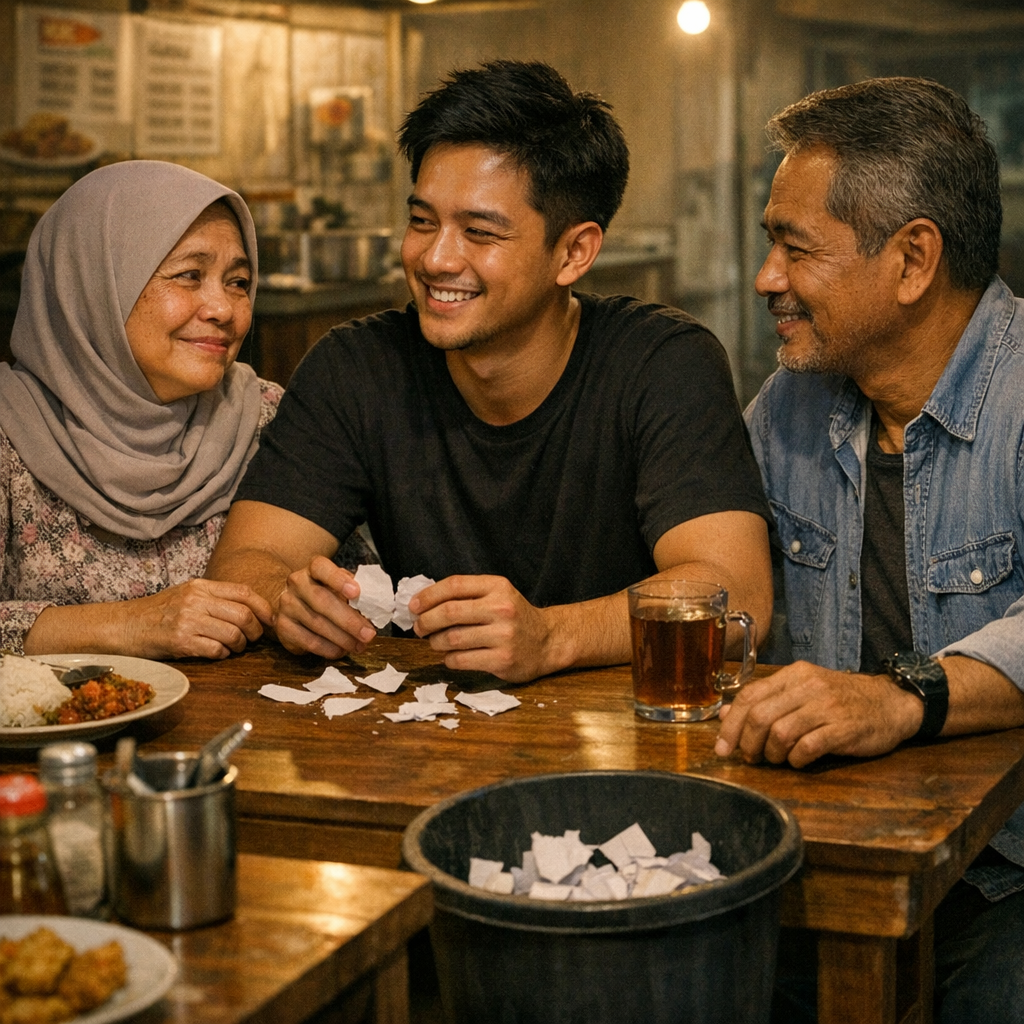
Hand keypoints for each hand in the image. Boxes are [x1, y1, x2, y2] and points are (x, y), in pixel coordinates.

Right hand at [123, 579, 271, 659]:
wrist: (123, 625)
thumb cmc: (157, 612)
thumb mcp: (186, 594)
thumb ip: (215, 597)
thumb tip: (250, 607)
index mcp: (201, 586)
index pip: (244, 592)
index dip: (263, 607)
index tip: (270, 620)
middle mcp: (196, 601)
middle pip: (243, 614)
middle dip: (256, 631)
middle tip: (253, 639)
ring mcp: (188, 621)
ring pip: (233, 634)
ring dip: (240, 645)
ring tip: (234, 647)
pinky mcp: (180, 642)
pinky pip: (215, 650)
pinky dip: (222, 655)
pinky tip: (217, 653)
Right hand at [273, 555, 376, 657]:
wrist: (293, 603)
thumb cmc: (325, 593)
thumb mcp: (340, 585)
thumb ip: (355, 592)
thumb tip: (375, 606)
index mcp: (313, 569)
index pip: (321, 568)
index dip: (338, 579)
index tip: (356, 592)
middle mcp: (296, 584)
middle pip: (322, 600)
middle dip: (349, 620)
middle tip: (369, 634)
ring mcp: (287, 605)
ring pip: (317, 623)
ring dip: (342, 638)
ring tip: (360, 645)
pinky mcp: (283, 627)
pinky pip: (308, 641)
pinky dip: (329, 649)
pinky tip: (342, 651)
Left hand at [410, 575, 555, 681]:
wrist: (547, 641)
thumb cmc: (514, 617)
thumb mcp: (497, 595)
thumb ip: (466, 594)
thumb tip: (422, 603)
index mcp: (498, 587)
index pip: (455, 585)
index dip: (428, 595)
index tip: (414, 606)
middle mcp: (502, 609)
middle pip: (449, 612)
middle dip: (426, 621)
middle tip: (419, 627)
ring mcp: (503, 636)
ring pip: (452, 638)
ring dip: (435, 642)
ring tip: (435, 642)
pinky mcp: (502, 660)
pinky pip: (461, 660)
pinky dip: (449, 659)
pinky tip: (452, 656)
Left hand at [713, 661, 924, 767]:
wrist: (891, 703)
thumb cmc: (841, 700)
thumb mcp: (802, 693)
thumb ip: (765, 702)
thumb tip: (725, 714)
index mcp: (793, 675)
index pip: (750, 696)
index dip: (730, 724)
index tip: (721, 748)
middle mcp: (807, 687)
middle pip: (760, 716)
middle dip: (747, 743)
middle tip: (750, 758)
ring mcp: (826, 707)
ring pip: (780, 732)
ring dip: (772, 754)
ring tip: (777, 760)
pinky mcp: (844, 729)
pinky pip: (807, 747)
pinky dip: (796, 760)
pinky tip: (799, 761)